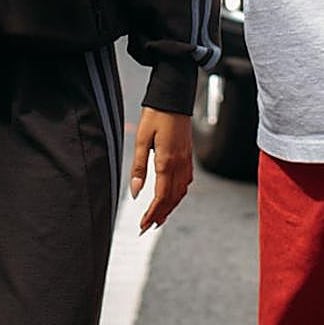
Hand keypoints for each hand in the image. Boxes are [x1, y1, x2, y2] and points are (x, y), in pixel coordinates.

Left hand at [130, 107, 193, 233]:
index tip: (143, 225)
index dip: (152, 213)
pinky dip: (178, 194)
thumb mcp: (141, 139)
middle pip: (172, 198)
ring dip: (170, 207)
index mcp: (167, 161)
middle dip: (160, 215)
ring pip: (181, 192)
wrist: (173, 97)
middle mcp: (180, 164)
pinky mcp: (188, 155)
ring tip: (159, 217)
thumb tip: (135, 192)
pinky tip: (172, 195)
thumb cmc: (156, 114)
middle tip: (147, 227)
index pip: (161, 196)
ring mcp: (186, 160)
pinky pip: (186, 181)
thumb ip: (139, 167)